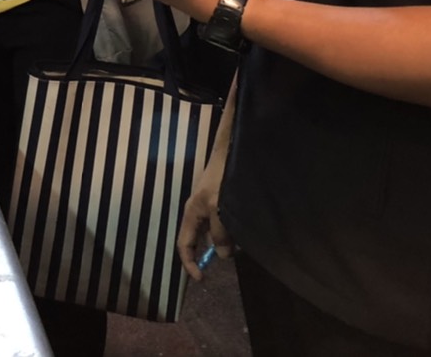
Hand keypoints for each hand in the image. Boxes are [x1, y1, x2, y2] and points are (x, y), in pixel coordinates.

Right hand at [177, 159, 233, 280]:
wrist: (231, 150)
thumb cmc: (221, 178)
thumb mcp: (219, 208)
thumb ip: (219, 233)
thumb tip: (222, 256)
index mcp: (191, 214)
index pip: (184, 245)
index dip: (190, 264)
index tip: (202, 279)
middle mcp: (198, 212)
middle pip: (202, 240)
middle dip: (216, 251)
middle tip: (235, 254)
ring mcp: (210, 206)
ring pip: (217, 231)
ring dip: (228, 240)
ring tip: (243, 241)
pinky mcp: (222, 200)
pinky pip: (225, 222)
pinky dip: (233, 229)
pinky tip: (245, 227)